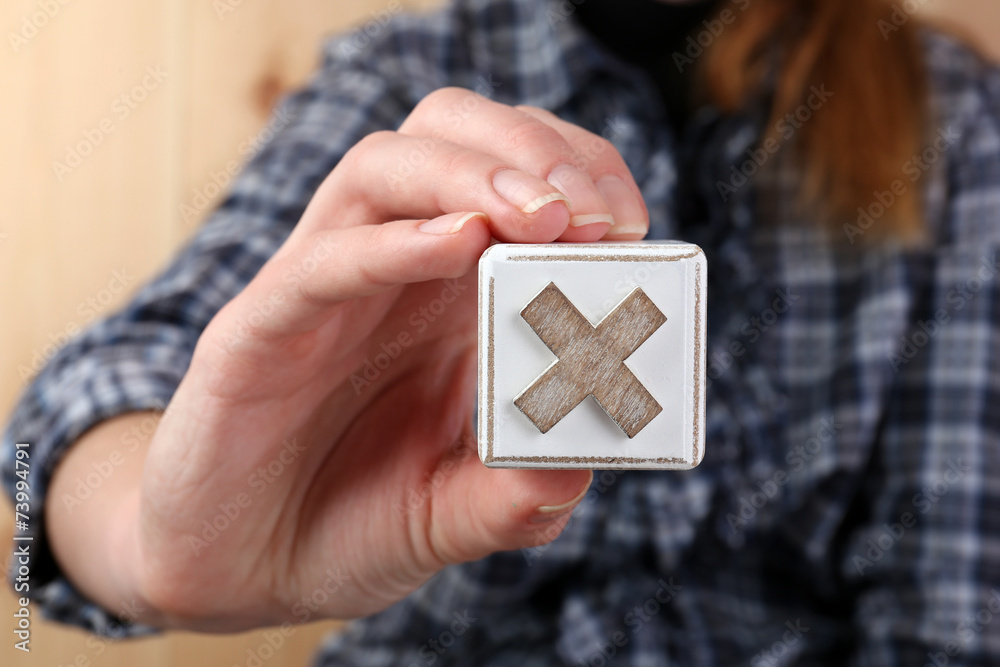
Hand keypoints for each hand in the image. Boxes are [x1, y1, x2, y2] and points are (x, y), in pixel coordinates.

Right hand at [50, 88, 649, 630]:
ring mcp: (322, 292)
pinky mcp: (258, 330)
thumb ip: (518, 497)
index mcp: (447, 297)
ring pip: (384, 169)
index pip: (514, 181)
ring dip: (472, 173)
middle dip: (532, 150)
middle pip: (451, 137)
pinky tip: (459, 246)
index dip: (579, 178)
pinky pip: (322, 262)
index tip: (632, 227)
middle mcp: (389, 273)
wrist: (244, 571)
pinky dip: (394, 243)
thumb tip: (580, 464)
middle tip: (594, 214)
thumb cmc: (352, 525)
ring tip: (542, 216)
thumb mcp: (456, 515)